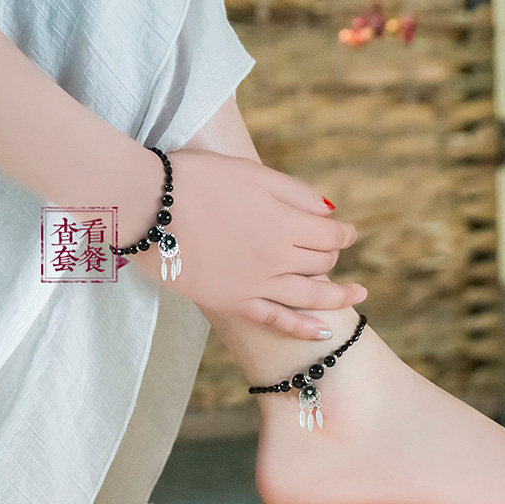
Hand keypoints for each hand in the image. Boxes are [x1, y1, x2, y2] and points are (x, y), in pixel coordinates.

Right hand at [126, 147, 366, 338]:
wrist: (147, 205)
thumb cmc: (195, 179)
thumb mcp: (251, 172)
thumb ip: (294, 192)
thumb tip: (329, 210)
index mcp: (284, 222)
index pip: (330, 233)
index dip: (343, 231)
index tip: (347, 230)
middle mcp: (276, 257)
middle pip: (321, 262)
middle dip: (332, 254)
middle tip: (331, 250)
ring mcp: (254, 284)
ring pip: (309, 295)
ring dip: (338, 296)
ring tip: (357, 295)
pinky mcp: (231, 302)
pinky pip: (275, 321)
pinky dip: (301, 328)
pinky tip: (320, 331)